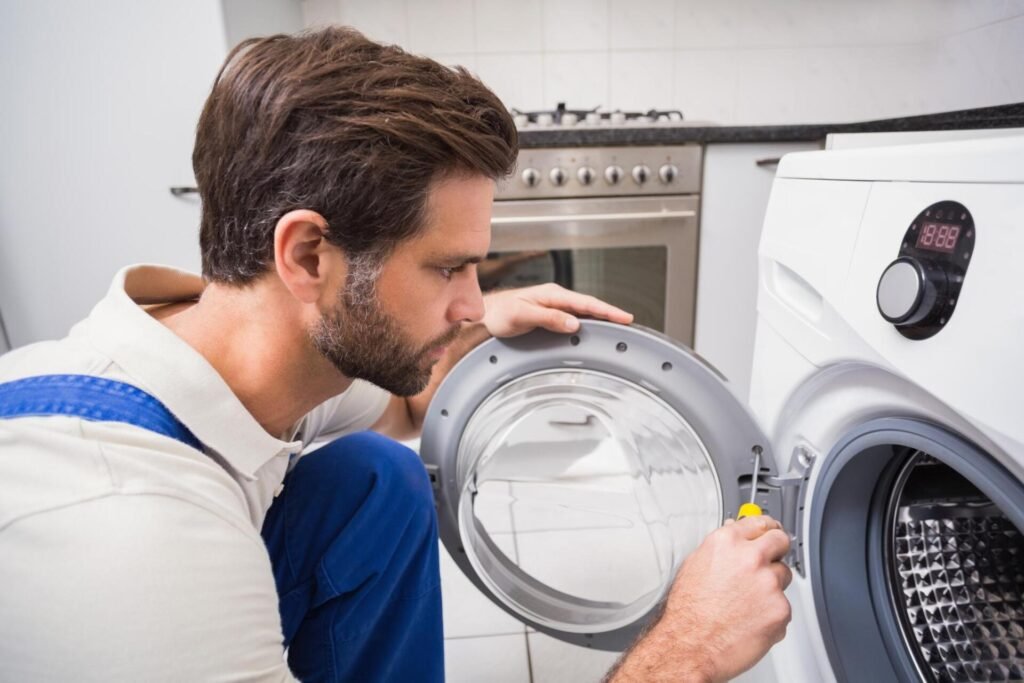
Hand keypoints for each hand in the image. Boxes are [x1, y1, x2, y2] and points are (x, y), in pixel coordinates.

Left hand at [480, 283, 633, 337]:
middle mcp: (556, 298)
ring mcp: (555, 306)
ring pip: (583, 311)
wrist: (486, 314)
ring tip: (618, 326)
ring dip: (600, 318)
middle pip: (589, 305)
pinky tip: (595, 329)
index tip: (624, 317)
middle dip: (610, 313)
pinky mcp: (552, 315)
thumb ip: (548, 318)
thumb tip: (574, 323)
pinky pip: (575, 317)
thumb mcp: (522, 316)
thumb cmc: (500, 313)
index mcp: (552, 294)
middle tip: (629, 322)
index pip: (585, 303)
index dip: (606, 310)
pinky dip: (588, 322)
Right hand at [609, 516, 792, 682]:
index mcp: (727, 542)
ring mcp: (768, 583)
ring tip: (747, 603)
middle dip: (777, 550)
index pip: (760, 522)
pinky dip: (771, 615)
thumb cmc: (688, 611)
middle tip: (769, 563)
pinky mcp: (780, 609)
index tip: (771, 532)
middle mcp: (750, 557)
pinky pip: (783, 607)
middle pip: (780, 541)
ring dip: (772, 586)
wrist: (690, 645)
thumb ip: (721, 547)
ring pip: (783, 577)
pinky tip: (750, 621)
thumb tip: (734, 534)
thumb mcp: (695, 565)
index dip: (767, 529)